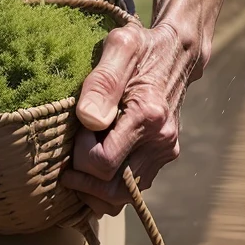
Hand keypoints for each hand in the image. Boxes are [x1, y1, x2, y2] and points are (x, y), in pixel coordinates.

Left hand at [62, 20, 195, 216]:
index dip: (79, 154)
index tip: (76, 130)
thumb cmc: (142, 47)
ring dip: (94, 190)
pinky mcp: (164, 156)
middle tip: (67, 159)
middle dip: (83, 180)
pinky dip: (109, 187)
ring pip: (123, 197)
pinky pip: (133, 188)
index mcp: (148, 116)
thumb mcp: (120, 47)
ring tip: (76, 168)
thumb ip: (103, 82)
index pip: (103, 163)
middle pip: (112, 190)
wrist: (176, 52)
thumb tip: (88, 119)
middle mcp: (161, 141)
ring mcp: (165, 152)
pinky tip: (92, 168)